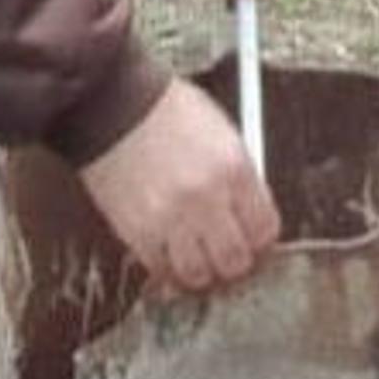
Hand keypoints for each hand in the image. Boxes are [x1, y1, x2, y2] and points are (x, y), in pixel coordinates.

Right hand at [79, 78, 281, 291]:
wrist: (113, 104)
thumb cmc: (165, 111)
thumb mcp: (221, 132)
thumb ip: (240, 176)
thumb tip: (250, 211)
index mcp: (235, 170)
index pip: (265, 230)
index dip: (260, 240)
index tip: (253, 241)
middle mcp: (207, 199)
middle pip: (235, 261)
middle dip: (233, 261)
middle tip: (225, 253)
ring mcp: (171, 218)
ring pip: (198, 274)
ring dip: (199, 270)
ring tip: (195, 256)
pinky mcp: (137, 230)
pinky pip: (161, 269)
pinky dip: (167, 268)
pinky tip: (168, 253)